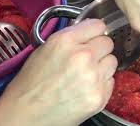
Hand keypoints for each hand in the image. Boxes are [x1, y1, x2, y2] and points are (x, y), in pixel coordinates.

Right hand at [0, 19, 116, 125]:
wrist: (27, 115)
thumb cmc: (32, 83)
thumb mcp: (45, 48)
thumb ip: (71, 37)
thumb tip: (91, 32)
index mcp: (66, 41)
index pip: (98, 25)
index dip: (95, 31)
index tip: (93, 36)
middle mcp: (83, 57)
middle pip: (108, 43)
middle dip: (100, 49)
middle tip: (88, 58)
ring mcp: (93, 78)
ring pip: (112, 61)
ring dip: (103, 66)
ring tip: (86, 74)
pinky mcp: (100, 96)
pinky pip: (111, 81)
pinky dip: (102, 83)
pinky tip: (86, 88)